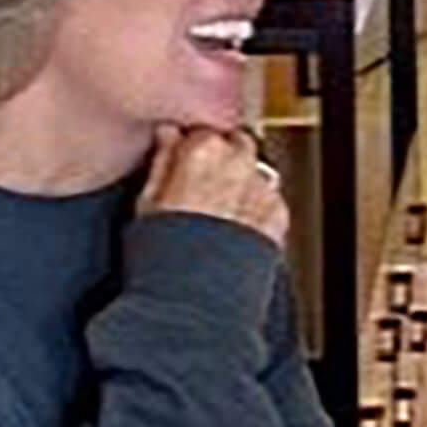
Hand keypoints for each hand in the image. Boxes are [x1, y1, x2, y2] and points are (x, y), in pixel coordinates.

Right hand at [138, 125, 288, 247]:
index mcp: (203, 150)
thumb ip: (162, 159)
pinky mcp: (279, 213)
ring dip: (242, 182)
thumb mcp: (147, 201)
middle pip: (237, 144)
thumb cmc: (164, 252)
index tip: (185, 161)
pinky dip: (256, 208)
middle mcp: (239, 162)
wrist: (195, 295)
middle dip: (223, 159)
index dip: (193, 148)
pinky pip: (269, 199)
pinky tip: (236, 228)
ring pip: (255, 171)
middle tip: (204, 186)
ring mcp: (262, 187)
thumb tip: (167, 136)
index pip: (203, 131)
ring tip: (219, 213)